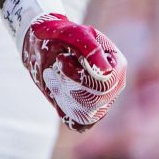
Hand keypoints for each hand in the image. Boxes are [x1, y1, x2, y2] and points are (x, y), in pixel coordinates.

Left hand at [21, 13, 125, 131]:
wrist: (41, 43)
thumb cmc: (60, 34)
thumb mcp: (72, 34)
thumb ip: (89, 48)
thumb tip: (105, 71)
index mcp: (116, 64)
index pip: (107, 83)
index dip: (81, 76)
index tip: (63, 59)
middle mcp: (113, 85)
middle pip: (97, 100)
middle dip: (71, 84)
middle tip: (58, 66)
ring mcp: (102, 100)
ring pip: (87, 113)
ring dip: (65, 95)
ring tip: (57, 77)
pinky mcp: (86, 111)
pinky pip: (80, 124)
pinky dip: (65, 110)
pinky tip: (58, 91)